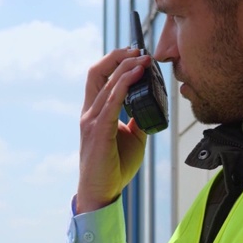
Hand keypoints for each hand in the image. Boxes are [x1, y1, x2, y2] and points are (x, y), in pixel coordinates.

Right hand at [77, 48, 151, 212]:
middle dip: (118, 57)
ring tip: (144, 59)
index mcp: (95, 112)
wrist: (102, 192)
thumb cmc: (114, 167)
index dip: (115, 60)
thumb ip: (138, 118)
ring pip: (106, 84)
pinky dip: (124, 86)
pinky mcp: (98, 132)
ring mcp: (91, 121)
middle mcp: (90, 112)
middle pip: (97, 72)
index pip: (99, 77)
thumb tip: (153, 104)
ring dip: (126, 68)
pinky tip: (137, 76)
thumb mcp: (132, 137)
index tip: (136, 53)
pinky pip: (111, 102)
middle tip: (140, 50)